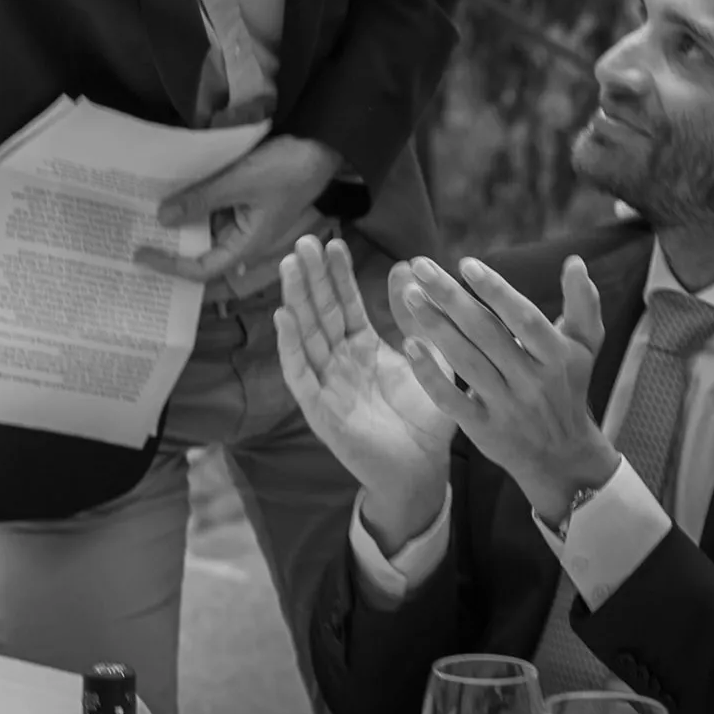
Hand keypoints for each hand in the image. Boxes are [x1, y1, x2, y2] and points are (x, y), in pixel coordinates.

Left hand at [142, 135, 340, 286]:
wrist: (319, 145)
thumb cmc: (286, 168)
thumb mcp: (240, 182)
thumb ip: (202, 200)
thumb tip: (162, 218)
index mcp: (247, 245)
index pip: (203, 268)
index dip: (171, 265)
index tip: (141, 255)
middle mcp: (243, 238)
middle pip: (201, 251)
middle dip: (170, 245)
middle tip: (133, 235)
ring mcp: (242, 218)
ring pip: (204, 228)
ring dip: (179, 222)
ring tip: (142, 214)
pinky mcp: (242, 200)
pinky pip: (211, 207)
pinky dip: (192, 203)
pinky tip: (169, 192)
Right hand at [274, 237, 452, 542]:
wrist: (423, 471)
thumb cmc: (426, 419)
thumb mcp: (430, 358)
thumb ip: (418, 318)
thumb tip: (407, 266)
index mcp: (362, 348)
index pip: (344, 303)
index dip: (337, 274)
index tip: (331, 241)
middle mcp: (338, 361)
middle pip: (320, 312)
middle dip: (310, 277)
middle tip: (303, 241)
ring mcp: (326, 384)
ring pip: (306, 334)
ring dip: (296, 300)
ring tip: (289, 265)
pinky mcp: (320, 409)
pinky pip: (301, 374)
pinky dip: (290, 346)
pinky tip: (283, 317)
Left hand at [391, 255, 620, 527]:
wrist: (564, 458)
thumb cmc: (568, 387)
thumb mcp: (583, 347)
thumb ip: (582, 304)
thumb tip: (575, 261)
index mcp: (556, 357)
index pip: (523, 319)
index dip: (496, 291)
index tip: (466, 263)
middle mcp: (532, 381)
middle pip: (487, 334)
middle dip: (452, 297)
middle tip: (421, 266)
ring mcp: (506, 406)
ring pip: (467, 362)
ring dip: (436, 327)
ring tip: (410, 294)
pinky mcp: (484, 429)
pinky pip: (452, 401)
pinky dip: (430, 375)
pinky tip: (410, 346)